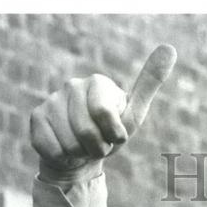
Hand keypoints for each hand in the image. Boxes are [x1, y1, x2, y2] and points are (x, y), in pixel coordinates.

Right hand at [30, 44, 176, 183]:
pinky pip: (53, 149)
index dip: (113, 136)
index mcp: (98, 82)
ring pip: (69, 144)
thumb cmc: (111, 133)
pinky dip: (63, 157)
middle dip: (98, 148)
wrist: (81, 154)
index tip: (115, 136)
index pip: (105, 115)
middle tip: (98, 144)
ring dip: (80, 154)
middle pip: (87, 133)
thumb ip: (149, 83)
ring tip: (82, 146)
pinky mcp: (36, 118)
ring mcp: (52, 101)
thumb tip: (169, 48)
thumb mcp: (134, 114)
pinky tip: (65, 148)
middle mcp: (72, 86)